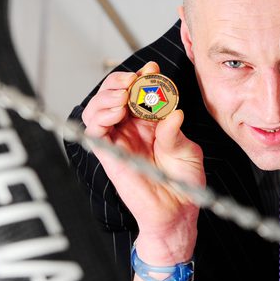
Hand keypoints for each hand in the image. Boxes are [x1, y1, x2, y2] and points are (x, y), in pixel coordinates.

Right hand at [81, 61, 204, 264]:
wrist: (178, 211)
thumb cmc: (183, 182)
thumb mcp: (186, 150)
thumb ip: (174, 131)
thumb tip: (173, 111)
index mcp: (150, 124)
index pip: (138, 93)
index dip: (142, 78)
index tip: (153, 69)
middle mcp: (131, 130)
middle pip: (113, 95)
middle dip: (121, 81)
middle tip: (136, 78)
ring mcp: (118, 141)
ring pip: (98, 108)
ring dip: (108, 94)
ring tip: (125, 93)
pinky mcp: (109, 155)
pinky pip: (93, 131)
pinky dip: (100, 115)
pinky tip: (118, 110)